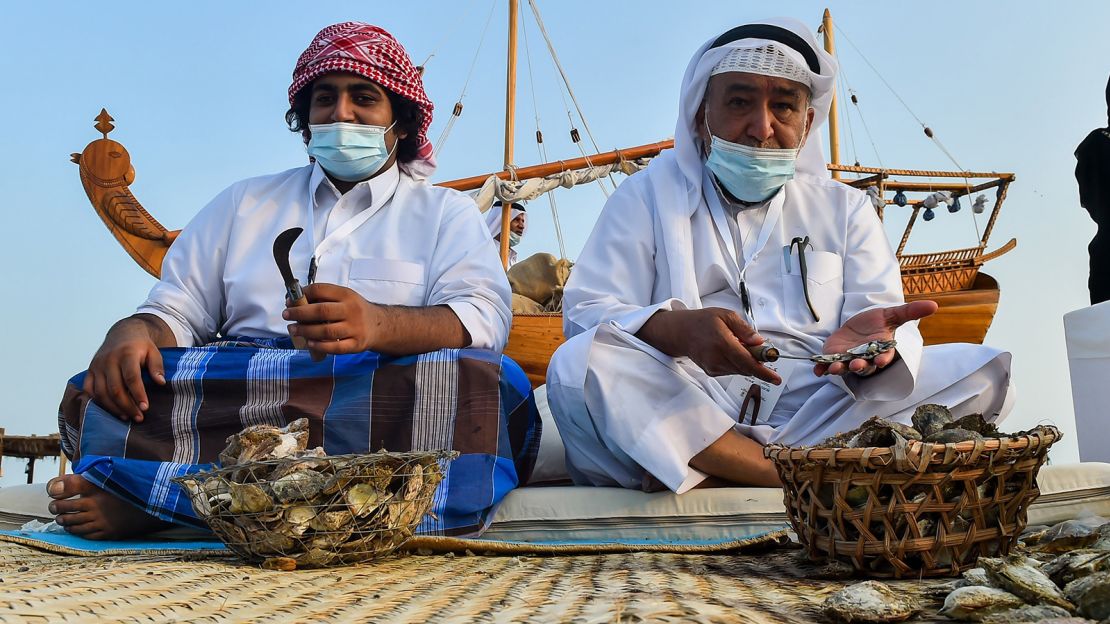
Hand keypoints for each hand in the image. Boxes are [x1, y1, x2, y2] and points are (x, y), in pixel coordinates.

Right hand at [83, 318, 167, 421]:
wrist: (123, 333)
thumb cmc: (141, 346)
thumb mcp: (154, 351)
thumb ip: (157, 366)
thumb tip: (160, 382)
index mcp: (126, 354)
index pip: (131, 377)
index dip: (138, 394)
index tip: (145, 408)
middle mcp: (108, 360)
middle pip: (115, 388)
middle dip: (127, 406)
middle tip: (139, 417)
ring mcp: (96, 366)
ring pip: (101, 392)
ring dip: (113, 408)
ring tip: (126, 417)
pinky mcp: (89, 371)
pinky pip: (89, 390)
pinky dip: (97, 403)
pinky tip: (110, 410)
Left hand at [284, 283, 381, 353]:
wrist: (380, 325)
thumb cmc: (355, 310)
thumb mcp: (344, 298)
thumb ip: (325, 298)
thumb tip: (296, 300)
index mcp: (347, 295)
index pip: (322, 290)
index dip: (303, 294)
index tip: (290, 300)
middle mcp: (352, 311)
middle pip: (322, 311)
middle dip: (300, 313)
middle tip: (287, 315)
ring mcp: (355, 329)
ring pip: (327, 331)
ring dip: (306, 330)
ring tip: (293, 330)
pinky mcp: (356, 344)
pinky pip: (335, 347)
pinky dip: (320, 346)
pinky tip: (310, 343)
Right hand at [637, 308, 780, 384]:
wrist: (681, 332)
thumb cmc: (704, 321)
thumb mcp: (726, 315)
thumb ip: (744, 329)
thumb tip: (759, 342)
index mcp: (722, 343)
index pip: (747, 362)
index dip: (763, 372)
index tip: (776, 379)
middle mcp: (717, 359)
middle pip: (746, 368)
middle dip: (756, 362)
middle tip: (758, 349)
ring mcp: (713, 367)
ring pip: (740, 370)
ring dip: (746, 362)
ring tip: (738, 345)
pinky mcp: (712, 372)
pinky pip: (732, 371)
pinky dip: (737, 363)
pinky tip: (730, 352)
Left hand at [815, 300, 937, 376]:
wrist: (856, 326)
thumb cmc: (875, 322)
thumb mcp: (891, 314)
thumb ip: (910, 312)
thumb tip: (934, 305)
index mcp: (880, 350)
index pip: (883, 357)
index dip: (882, 359)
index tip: (880, 360)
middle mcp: (865, 358)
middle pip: (864, 366)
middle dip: (860, 366)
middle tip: (857, 364)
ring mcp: (848, 360)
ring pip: (845, 368)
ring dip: (840, 369)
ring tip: (834, 368)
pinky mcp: (834, 358)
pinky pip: (827, 366)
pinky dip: (821, 369)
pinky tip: (816, 369)